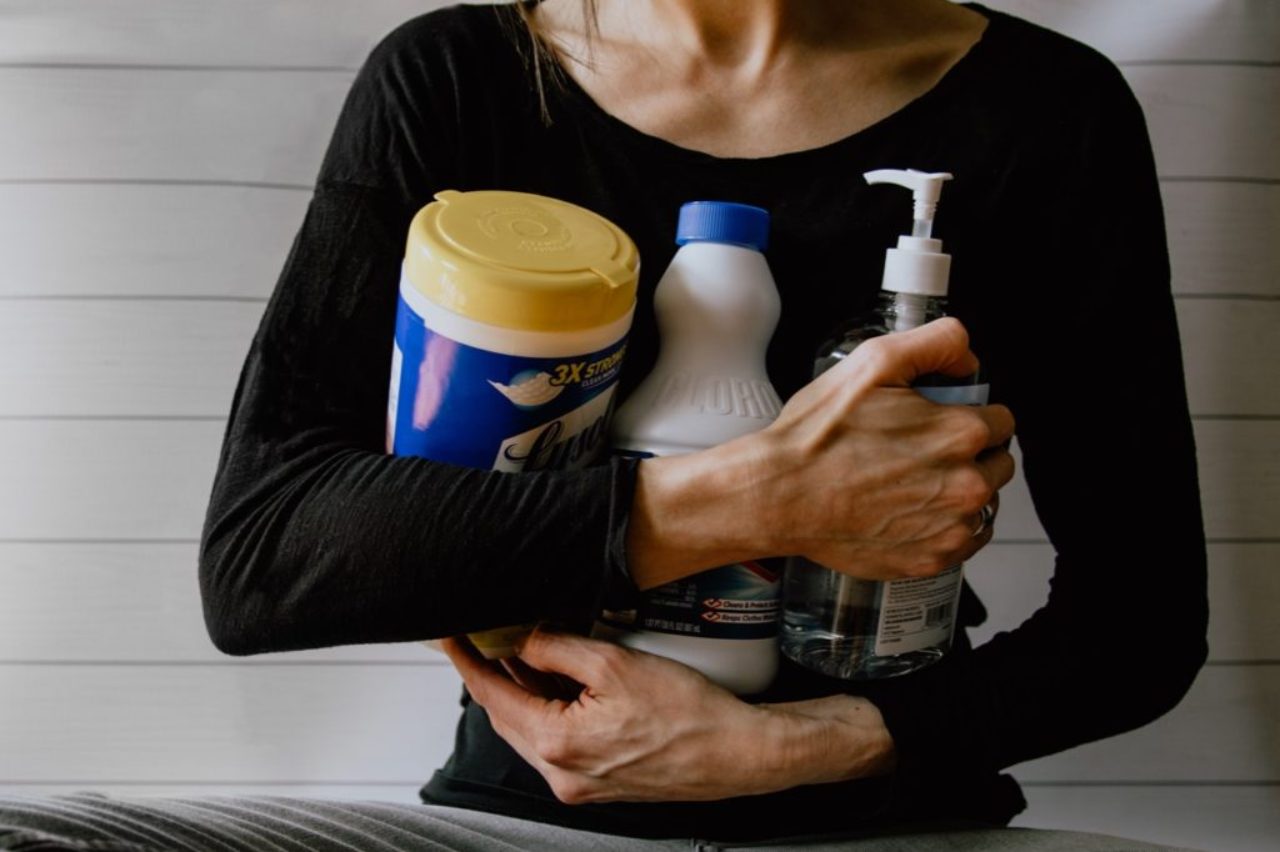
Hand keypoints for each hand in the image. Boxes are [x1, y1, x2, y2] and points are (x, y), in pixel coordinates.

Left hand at [441, 629, 894, 803]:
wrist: (738, 754)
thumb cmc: (689, 713)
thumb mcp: (615, 664)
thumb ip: (557, 650)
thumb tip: (521, 640)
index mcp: (557, 745)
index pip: (493, 696)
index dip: (468, 662)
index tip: (449, 637)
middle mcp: (560, 774)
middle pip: (508, 716)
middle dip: (495, 674)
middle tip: (487, 635)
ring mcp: (579, 784)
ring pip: (532, 729)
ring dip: (524, 692)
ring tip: (526, 651)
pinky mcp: (598, 784)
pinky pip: (558, 742)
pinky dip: (551, 710)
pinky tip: (561, 683)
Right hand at [627, 317, 1013, 588]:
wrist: (779, 495)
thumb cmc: (818, 436)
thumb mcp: (874, 362)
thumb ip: (936, 342)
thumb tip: (968, 357)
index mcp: (961, 433)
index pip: (1001, 420)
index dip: (969, 414)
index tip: (939, 420)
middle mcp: (967, 485)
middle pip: (997, 463)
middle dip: (969, 453)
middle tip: (918, 450)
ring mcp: (951, 528)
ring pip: (982, 503)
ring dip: (958, 491)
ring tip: (908, 482)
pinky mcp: (931, 560)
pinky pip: (963, 541)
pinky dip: (944, 527)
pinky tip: (909, 512)